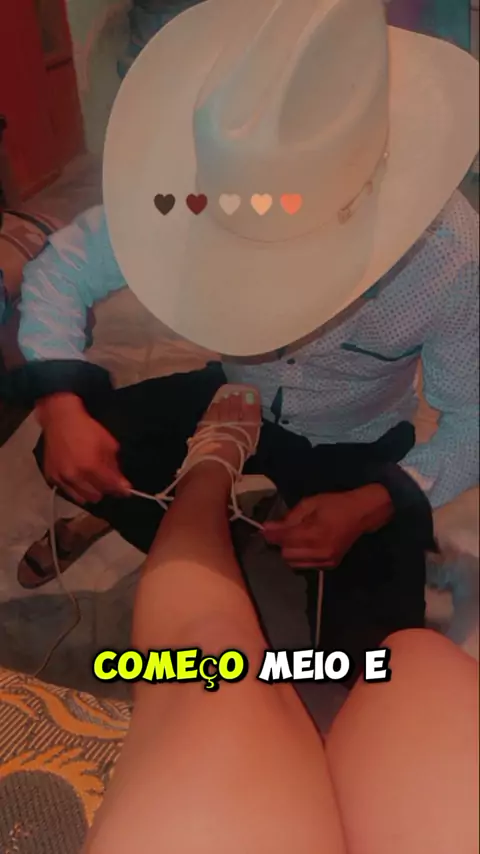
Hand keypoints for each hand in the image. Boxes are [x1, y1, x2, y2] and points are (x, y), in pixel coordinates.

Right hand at [37, 394, 130, 504]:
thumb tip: (122, 483)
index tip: (126, 490)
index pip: (110, 487)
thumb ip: (114, 466)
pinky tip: (79, 479)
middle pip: (96, 496)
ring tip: (93, 482)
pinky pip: (67, 492)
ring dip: (90, 492)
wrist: (60, 420)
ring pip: (82, 498)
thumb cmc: (86, 429)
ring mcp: (61, 478)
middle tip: (107, 481)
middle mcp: (75, 476)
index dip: (121, 490)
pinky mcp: (52, 477)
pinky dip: (76, 489)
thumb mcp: (108, 444)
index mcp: (91, 466)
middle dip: (105, 490)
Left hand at [263, 484, 392, 567]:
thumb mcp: (310, 504)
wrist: (361, 514)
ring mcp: (325, 561)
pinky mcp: (329, 565)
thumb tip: (268, 528)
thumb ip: (289, 518)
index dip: (271, 535)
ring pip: (294, 563)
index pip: (284, 540)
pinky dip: (300, 556)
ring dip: (290, 551)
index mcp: (315, 534)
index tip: (265, 529)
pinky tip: (306, 545)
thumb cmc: (335, 504)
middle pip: (286, 555)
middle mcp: (320, 551)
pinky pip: (305, 565)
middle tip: (283, 530)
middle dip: (282, 543)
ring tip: (296, 537)